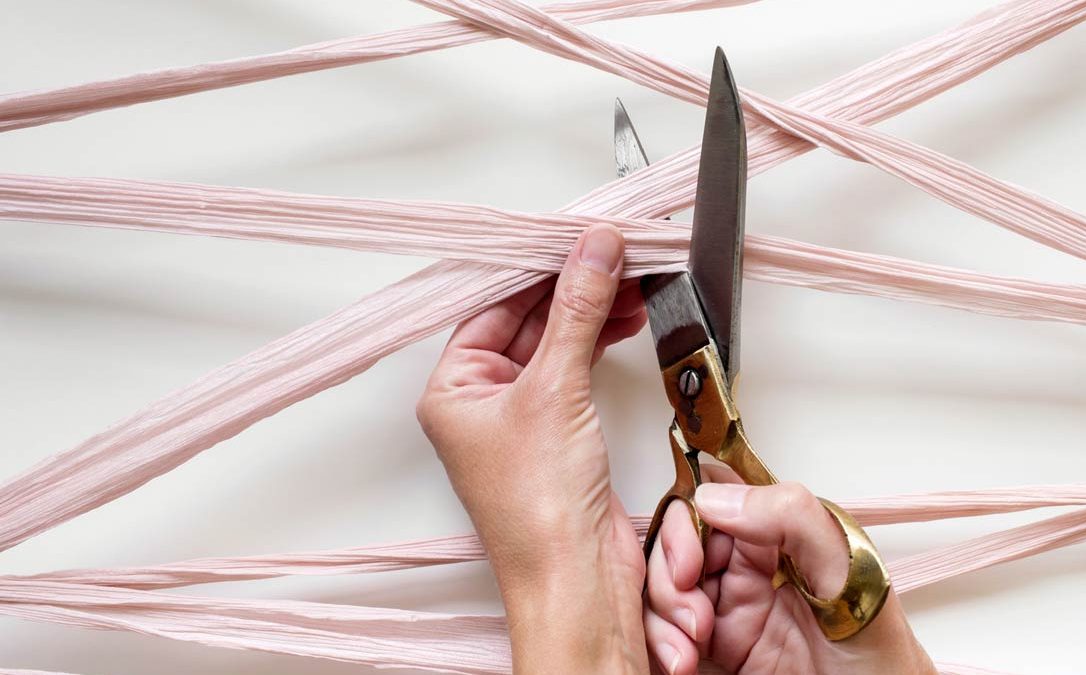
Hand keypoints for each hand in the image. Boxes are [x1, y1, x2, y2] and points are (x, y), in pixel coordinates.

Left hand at [418, 224, 649, 673]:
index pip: (493, 304)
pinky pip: (578, 371)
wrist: (576, 579)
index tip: (576, 235)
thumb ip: (576, 312)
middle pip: (527, 320)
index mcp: (453, 390)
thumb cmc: (539, 512)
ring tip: (630, 280)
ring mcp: (524, 421)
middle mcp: (483, 403)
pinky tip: (624, 320)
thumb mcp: (556, 390)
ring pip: (557, 344)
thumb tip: (591, 252)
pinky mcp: (562, 436)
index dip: (537, 266)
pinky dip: (601, 343)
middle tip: (613, 252)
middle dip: (573, 286)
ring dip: (592, 312)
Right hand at [644, 465, 935, 674]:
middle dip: (669, 573)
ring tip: (691, 646)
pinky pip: (665, 633)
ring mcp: (727, 609)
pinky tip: (683, 662)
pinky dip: (660, 644)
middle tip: (692, 609)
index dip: (688, 518)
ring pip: (663, 588)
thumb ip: (793, 518)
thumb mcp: (848, 572)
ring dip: (662, 613)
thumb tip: (716, 497)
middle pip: (676, 544)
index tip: (691, 557)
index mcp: (781, 533)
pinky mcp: (715, 651)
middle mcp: (748, 566)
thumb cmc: (881, 657)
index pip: (714, 499)